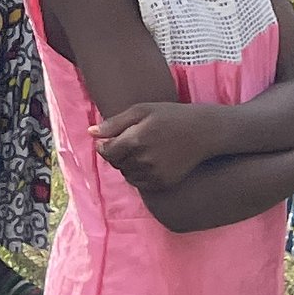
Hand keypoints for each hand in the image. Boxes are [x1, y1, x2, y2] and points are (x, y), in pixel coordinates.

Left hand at [92, 99, 217, 191]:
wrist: (202, 132)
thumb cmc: (169, 116)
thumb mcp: (141, 111)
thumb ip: (114, 123)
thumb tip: (91, 133)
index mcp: (136, 140)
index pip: (107, 152)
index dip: (103, 146)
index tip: (106, 140)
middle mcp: (144, 160)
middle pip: (116, 163)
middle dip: (115, 154)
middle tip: (126, 143)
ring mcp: (155, 174)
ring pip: (127, 175)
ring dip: (126, 165)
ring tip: (138, 151)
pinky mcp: (164, 183)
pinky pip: (140, 184)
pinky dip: (138, 175)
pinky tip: (147, 161)